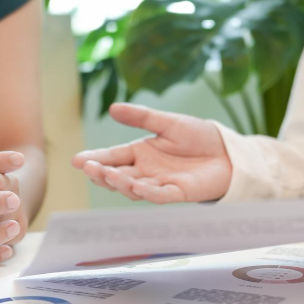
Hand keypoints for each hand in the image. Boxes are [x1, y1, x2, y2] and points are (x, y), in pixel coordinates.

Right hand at [72, 103, 231, 203]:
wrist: (227, 152)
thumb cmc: (199, 137)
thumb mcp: (168, 123)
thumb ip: (142, 117)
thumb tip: (113, 108)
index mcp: (140, 153)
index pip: (112, 157)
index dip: (95, 159)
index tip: (77, 160)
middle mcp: (146, 171)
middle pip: (117, 175)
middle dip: (100, 172)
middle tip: (87, 168)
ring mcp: (159, 183)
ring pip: (132, 187)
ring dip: (118, 182)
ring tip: (104, 174)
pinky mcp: (177, 193)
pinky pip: (157, 195)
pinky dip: (145, 191)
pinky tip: (133, 185)